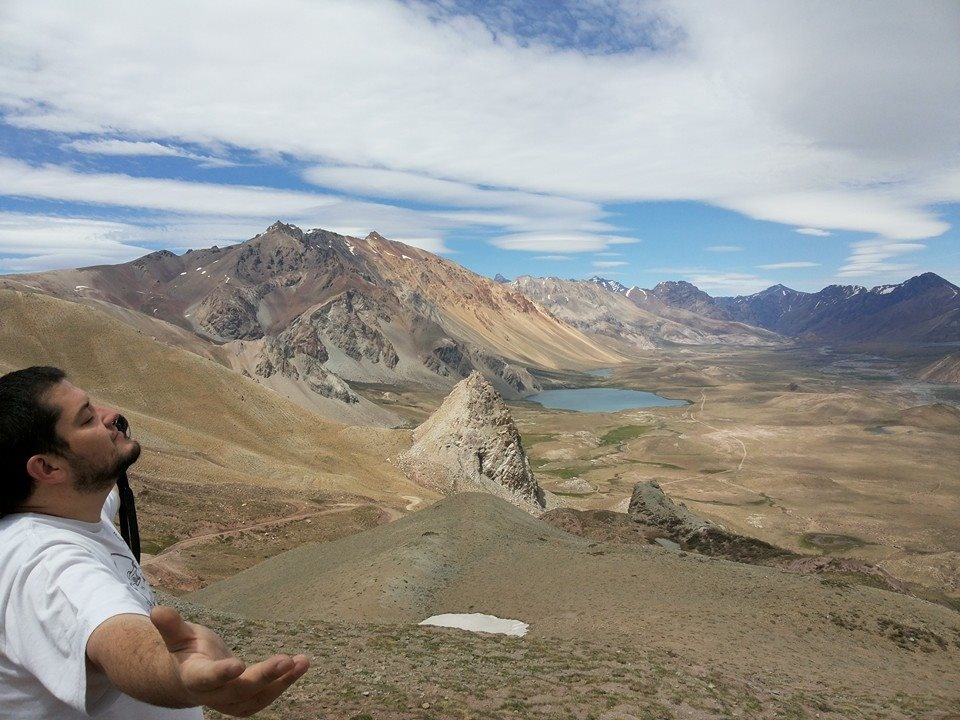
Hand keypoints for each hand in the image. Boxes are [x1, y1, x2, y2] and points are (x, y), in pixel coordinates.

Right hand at [150, 605, 309, 716]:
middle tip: (285, 660)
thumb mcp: (178, 637)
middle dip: (263, 676)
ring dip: (282, 681)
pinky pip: (267, 696)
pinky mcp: (247, 701)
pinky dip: (285, 682)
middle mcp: (214, 694)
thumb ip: (171, 626)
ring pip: (258, 697)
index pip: (208, 678)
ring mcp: (232, 701)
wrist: (189, 680)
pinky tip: (301, 665)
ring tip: (302, 662)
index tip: (238, 665)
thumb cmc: (186, 652)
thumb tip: (156, 610)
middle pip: (240, 690)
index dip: (221, 673)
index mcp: (195, 677)